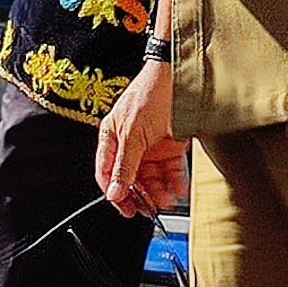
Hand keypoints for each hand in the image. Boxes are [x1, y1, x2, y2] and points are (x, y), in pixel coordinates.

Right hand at [96, 56, 188, 216]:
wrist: (180, 76)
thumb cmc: (150, 93)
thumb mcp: (132, 133)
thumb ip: (125, 164)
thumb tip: (115, 192)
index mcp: (112, 138)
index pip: (107, 173)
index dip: (114, 192)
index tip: (125, 208)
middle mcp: (130, 144)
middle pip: (131, 179)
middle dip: (139, 196)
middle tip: (147, 210)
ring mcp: (150, 146)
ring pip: (152, 178)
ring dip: (158, 192)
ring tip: (166, 200)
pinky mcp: (171, 146)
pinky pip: (171, 171)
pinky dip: (175, 182)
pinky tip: (178, 190)